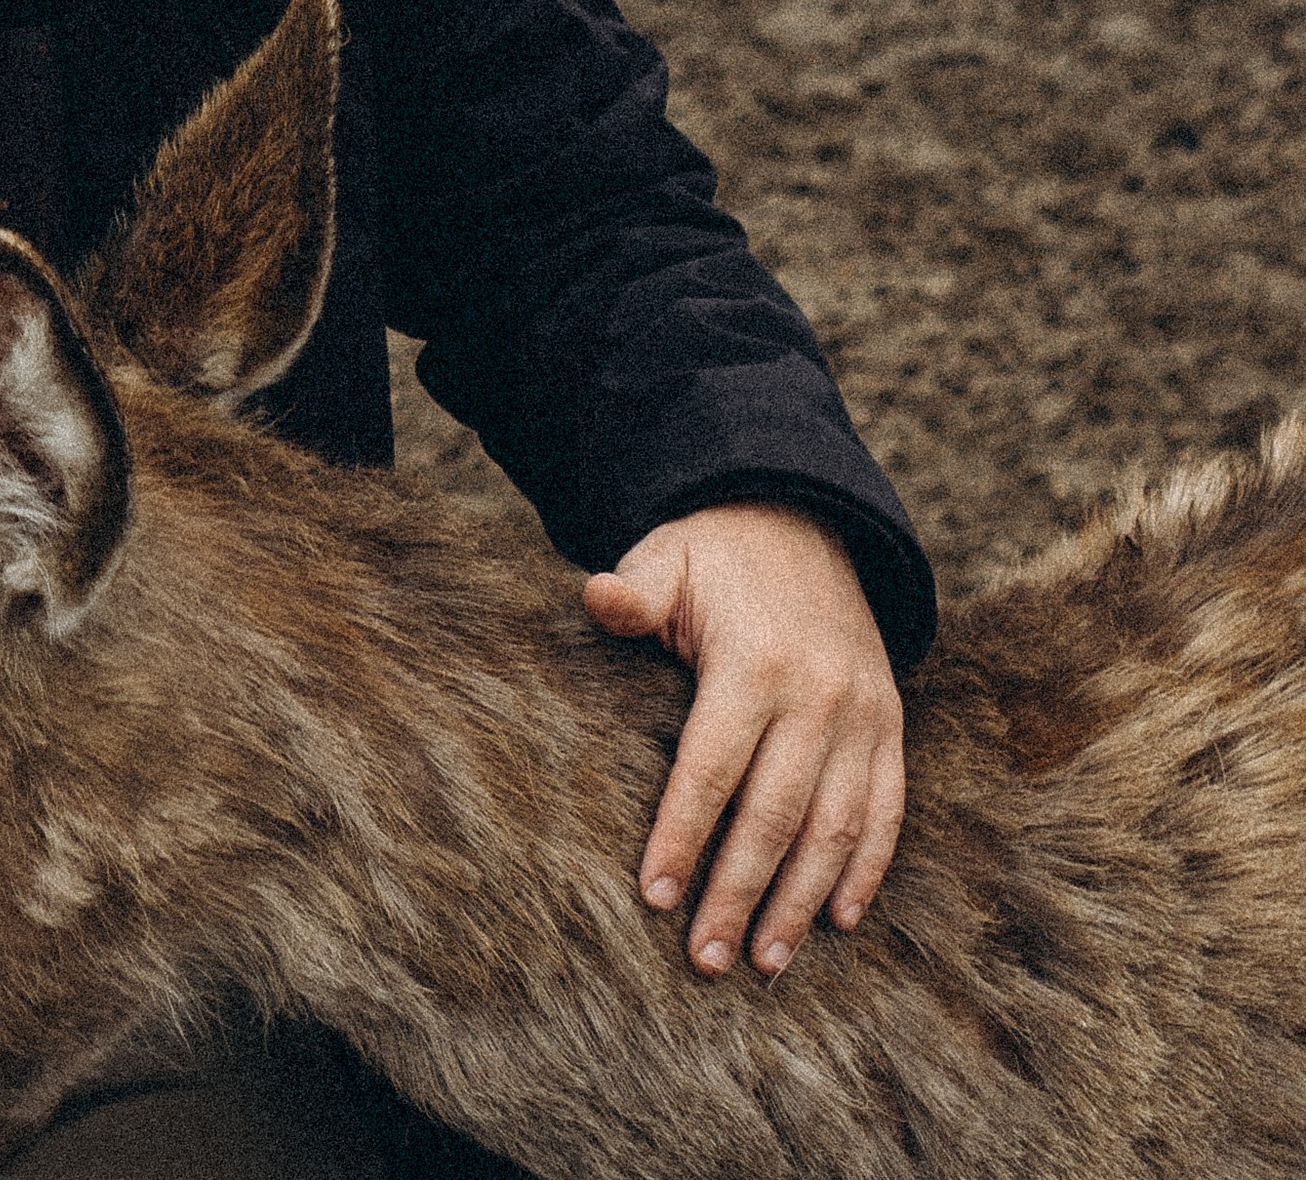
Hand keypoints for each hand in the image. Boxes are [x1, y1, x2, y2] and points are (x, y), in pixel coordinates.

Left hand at [582, 500, 903, 981]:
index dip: (683, 834)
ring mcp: (863, 714)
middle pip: (775, 814)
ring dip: (802, 901)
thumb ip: (633, 591)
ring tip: (765, 962)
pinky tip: (837, 920)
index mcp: (754, 661)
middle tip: (706, 958)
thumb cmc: (712, 556)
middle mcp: (818, 694)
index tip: (655, 897)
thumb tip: (595, 596)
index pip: (713, 768)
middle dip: (740, 893)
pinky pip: (887, 810)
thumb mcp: (666, 558)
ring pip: (835, 827)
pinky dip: (866, 869)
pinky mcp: (890, 725)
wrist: (800, 521)